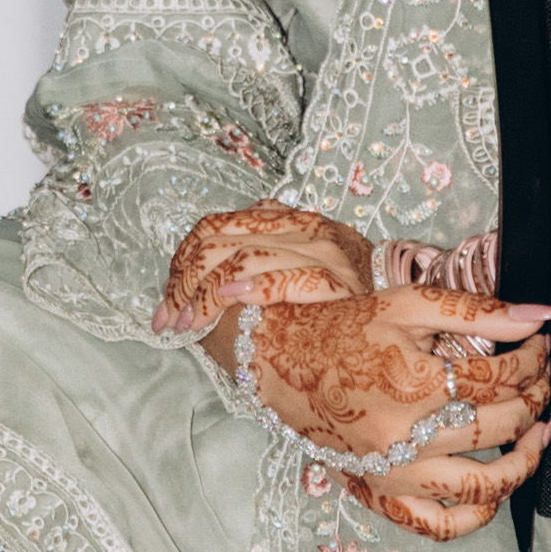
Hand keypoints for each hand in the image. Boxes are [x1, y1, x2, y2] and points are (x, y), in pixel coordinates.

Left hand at [156, 204, 375, 339]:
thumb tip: (176, 299)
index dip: (180, 265)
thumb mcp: (280, 278)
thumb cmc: (325, 312)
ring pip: (242, 259)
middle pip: (219, 242)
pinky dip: (253, 288)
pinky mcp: (337, 280)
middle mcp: (300, 226)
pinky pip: (287, 278)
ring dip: (205, 297)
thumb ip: (239, 270)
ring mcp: (321, 250)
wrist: (386, 332)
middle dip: (184, 285)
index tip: (164, 305)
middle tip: (168, 323)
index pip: (212, 227)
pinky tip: (228, 299)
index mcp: (281, 219)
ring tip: (187, 325)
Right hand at [242, 290, 550, 543]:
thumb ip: (479, 311)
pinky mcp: (379, 495)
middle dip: (535, 399)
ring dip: (523, 462)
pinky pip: (439, 525)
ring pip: (480, 486)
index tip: (542, 347)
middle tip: (544, 380)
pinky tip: (495, 490)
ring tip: (537, 435)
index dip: (533, 360)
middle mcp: (403, 436)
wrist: (279, 362)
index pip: (499, 377)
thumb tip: (542, 316)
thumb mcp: (409, 306)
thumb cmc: (343, 330)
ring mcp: (391, 474)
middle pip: (497, 426)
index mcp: (412, 383)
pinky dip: (476, 516)